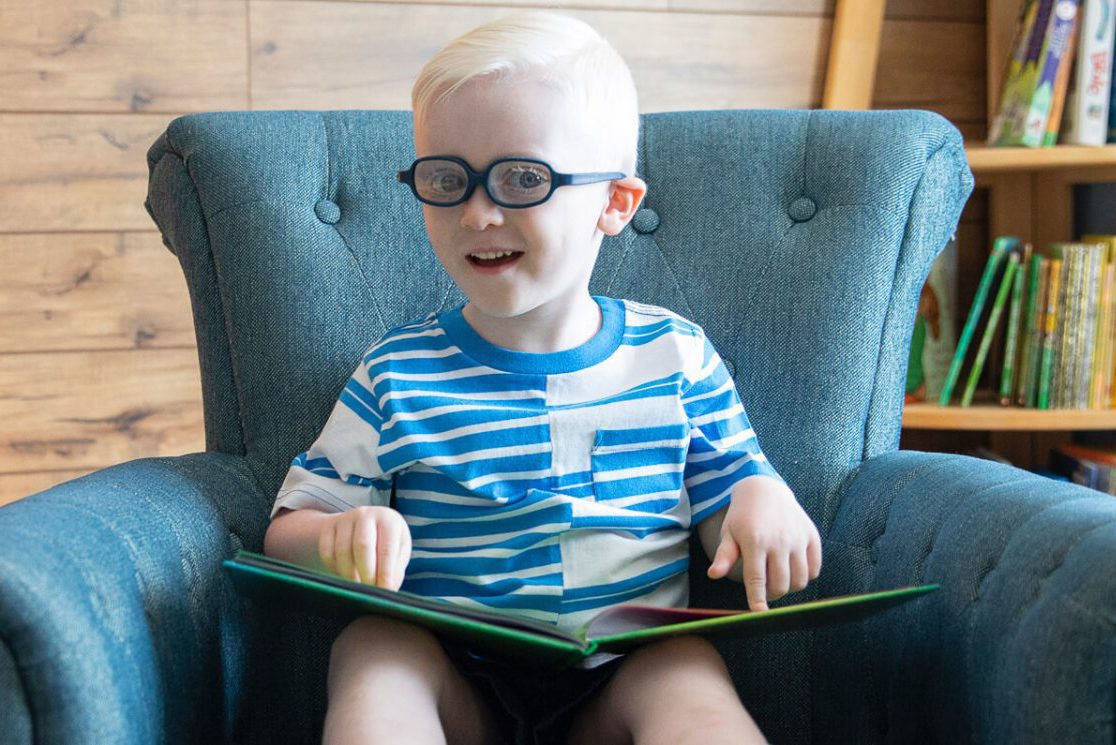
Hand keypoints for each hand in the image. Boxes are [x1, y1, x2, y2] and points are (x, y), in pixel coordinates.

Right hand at [319, 506, 411, 589]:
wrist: (364, 523)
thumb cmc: (386, 541)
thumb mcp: (399, 551)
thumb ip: (395, 569)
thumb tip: (387, 590)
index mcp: (388, 520)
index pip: (387, 549)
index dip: (385, 573)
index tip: (384, 591)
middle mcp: (365, 515)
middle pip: (362, 546)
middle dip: (366, 573)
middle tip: (369, 591)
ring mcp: (344, 519)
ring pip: (342, 550)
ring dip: (349, 574)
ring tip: (358, 587)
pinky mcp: (328, 528)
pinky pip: (327, 552)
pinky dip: (334, 569)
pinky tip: (344, 576)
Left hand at [706, 476, 821, 611]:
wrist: (765, 489)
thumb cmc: (742, 516)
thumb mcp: (729, 533)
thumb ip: (724, 555)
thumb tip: (713, 575)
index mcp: (755, 541)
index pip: (757, 579)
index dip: (757, 600)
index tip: (758, 614)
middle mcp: (779, 541)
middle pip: (781, 585)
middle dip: (771, 594)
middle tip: (764, 589)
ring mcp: (798, 538)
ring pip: (800, 581)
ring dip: (789, 587)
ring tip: (777, 579)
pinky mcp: (812, 536)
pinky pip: (814, 569)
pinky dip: (805, 576)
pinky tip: (792, 569)